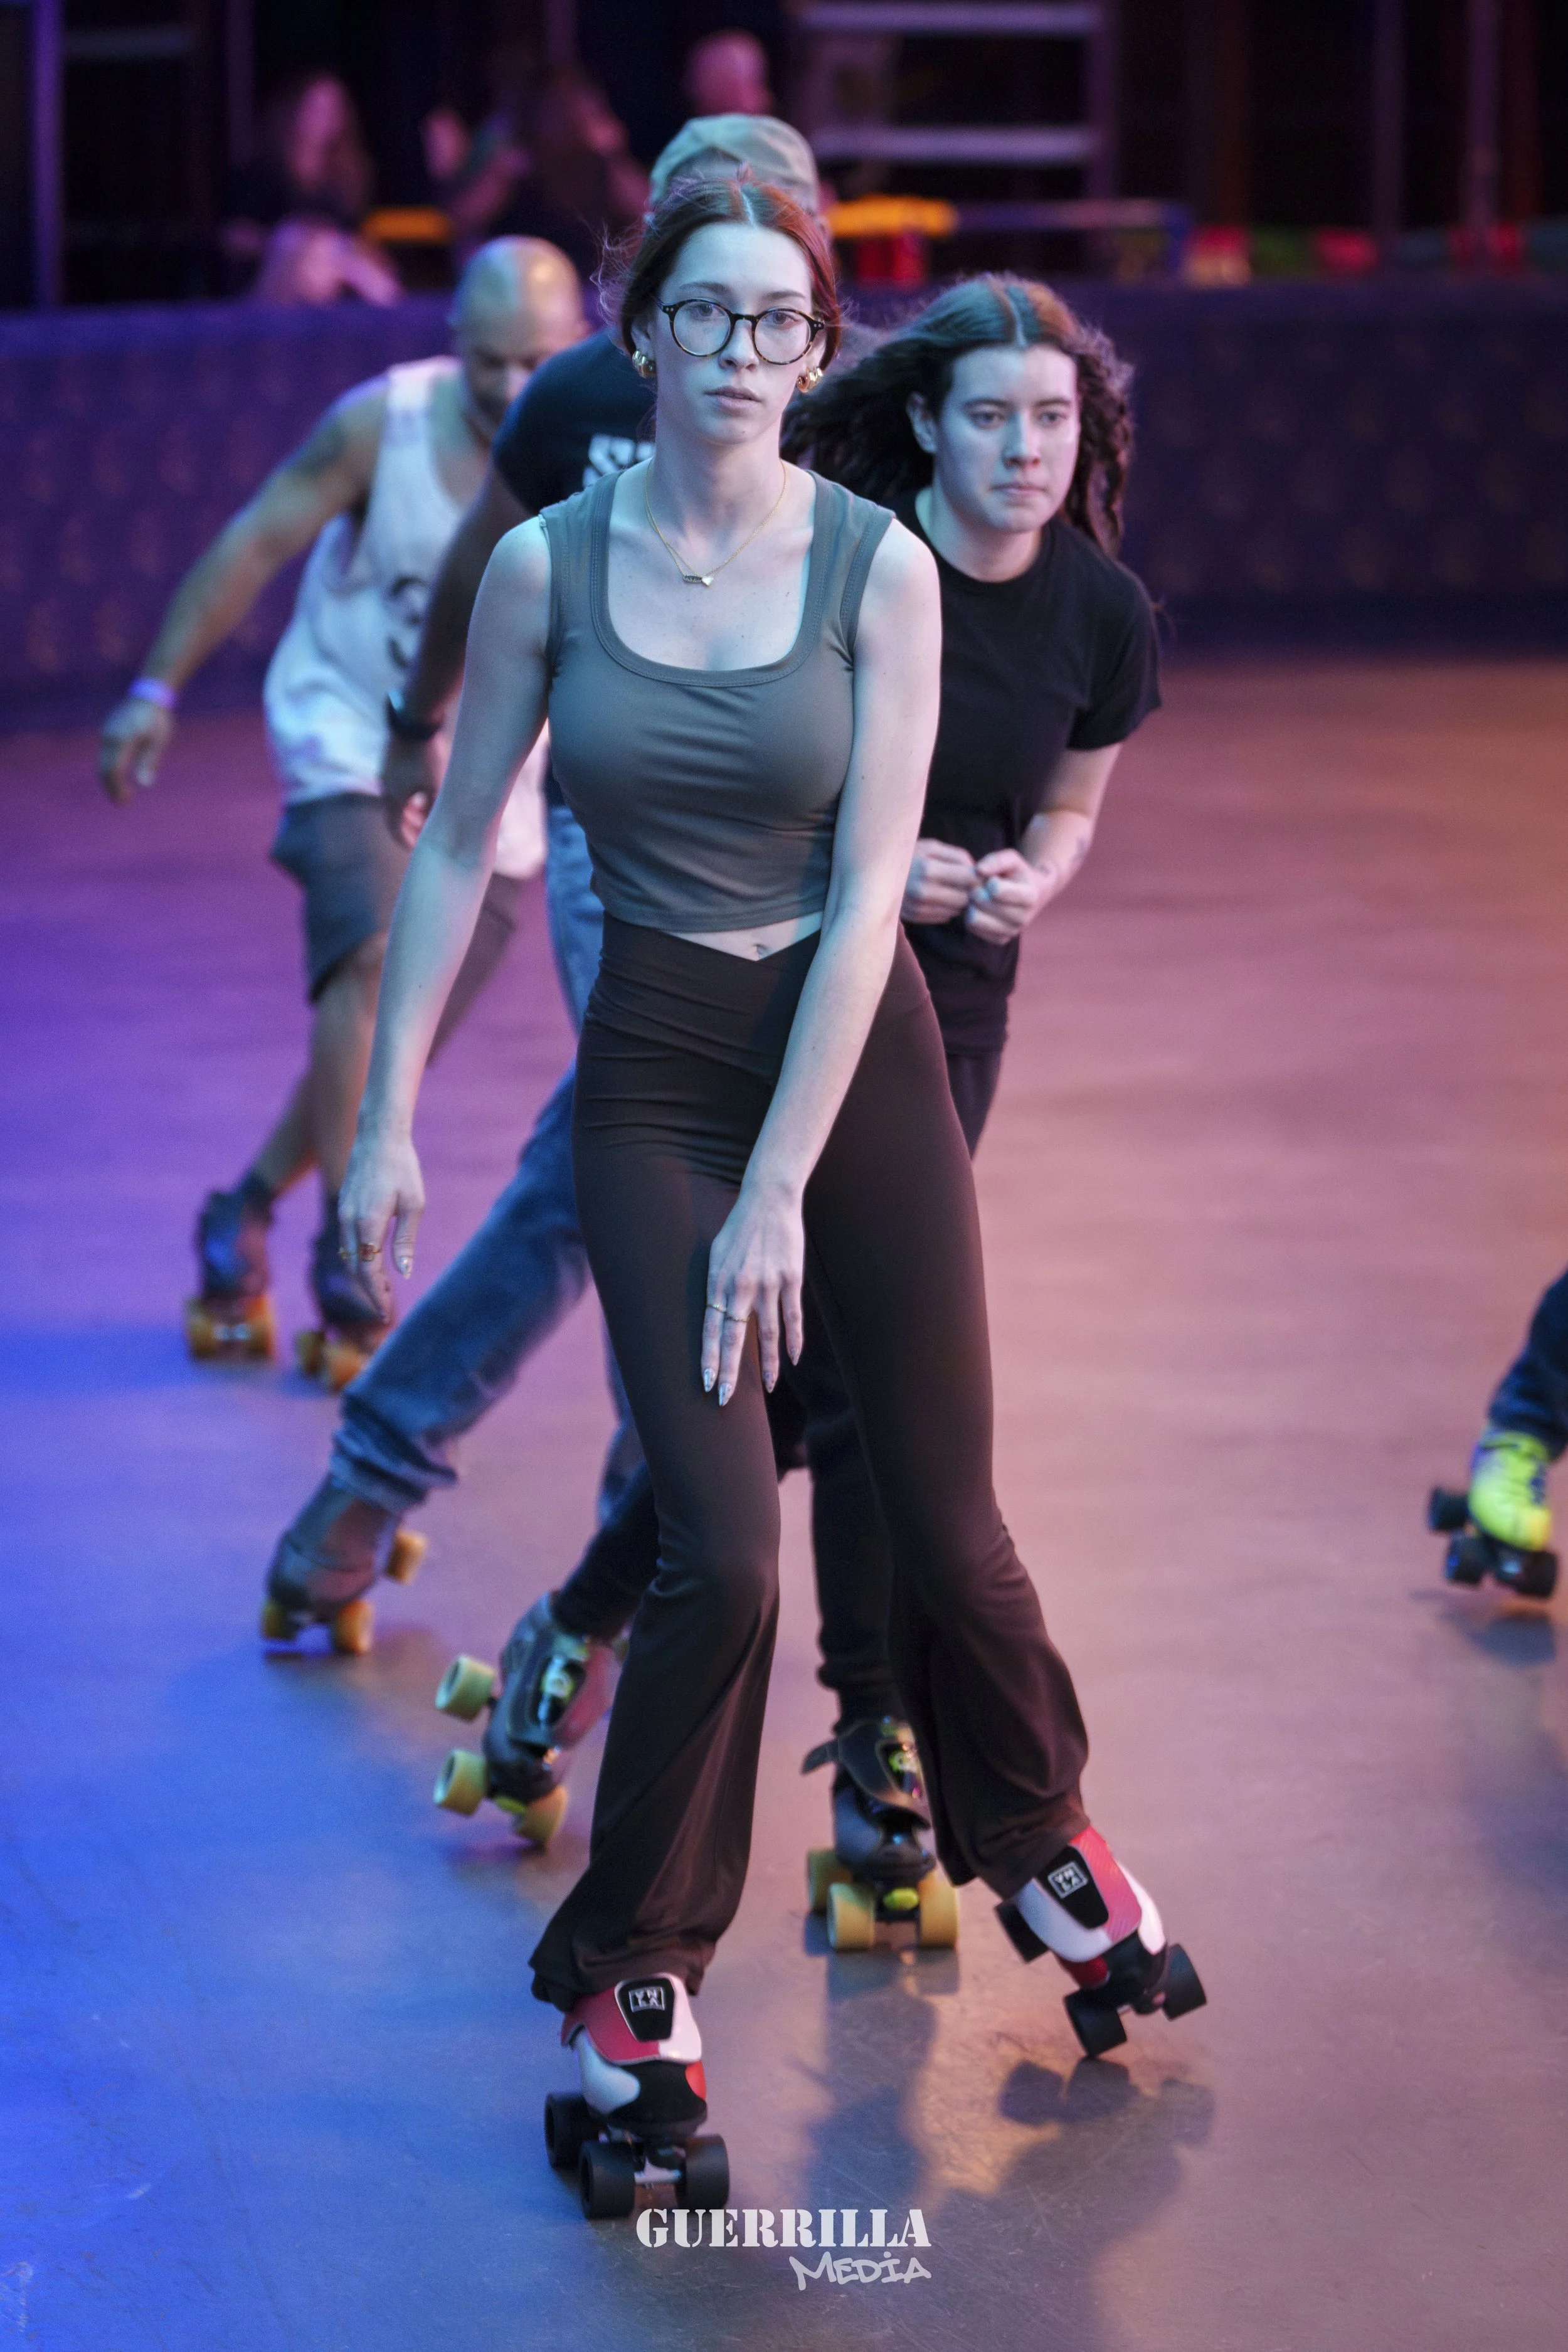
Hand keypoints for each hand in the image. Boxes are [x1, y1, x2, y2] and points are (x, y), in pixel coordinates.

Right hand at [98, 695, 173, 803]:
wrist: (149, 695)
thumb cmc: (157, 718)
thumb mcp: (158, 741)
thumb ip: (149, 761)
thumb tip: (144, 784)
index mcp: (122, 739)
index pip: (113, 769)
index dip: (117, 788)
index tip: (126, 801)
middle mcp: (109, 736)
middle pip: (103, 768)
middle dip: (111, 788)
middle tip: (123, 803)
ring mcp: (106, 733)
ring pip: (102, 762)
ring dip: (109, 780)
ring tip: (123, 795)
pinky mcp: (107, 732)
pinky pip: (104, 755)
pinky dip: (109, 769)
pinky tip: (119, 779)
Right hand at [338, 1125, 424, 1319]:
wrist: (379, 1136)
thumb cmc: (403, 1168)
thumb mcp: (413, 1205)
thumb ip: (405, 1241)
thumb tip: (402, 1273)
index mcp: (367, 1223)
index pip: (368, 1272)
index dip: (376, 1296)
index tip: (385, 1314)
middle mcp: (349, 1221)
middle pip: (354, 1269)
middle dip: (368, 1292)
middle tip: (385, 1308)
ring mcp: (343, 1214)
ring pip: (347, 1257)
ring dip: (362, 1277)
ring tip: (383, 1290)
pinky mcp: (343, 1207)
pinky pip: (347, 1243)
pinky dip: (358, 1259)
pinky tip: (374, 1263)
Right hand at [381, 729, 441, 845]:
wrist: (414, 719)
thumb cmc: (427, 756)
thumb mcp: (436, 787)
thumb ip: (436, 809)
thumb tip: (439, 827)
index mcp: (393, 799)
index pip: (395, 829)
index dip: (406, 842)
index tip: (417, 850)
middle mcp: (386, 788)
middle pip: (396, 816)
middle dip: (410, 828)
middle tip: (425, 835)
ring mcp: (387, 773)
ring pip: (398, 800)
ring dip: (411, 811)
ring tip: (427, 815)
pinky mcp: (393, 760)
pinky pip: (399, 786)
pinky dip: (410, 795)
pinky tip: (425, 792)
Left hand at [700, 1180, 804, 1404]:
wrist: (769, 1198)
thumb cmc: (739, 1227)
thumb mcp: (716, 1254)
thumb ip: (716, 1286)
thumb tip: (715, 1317)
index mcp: (718, 1280)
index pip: (710, 1328)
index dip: (710, 1358)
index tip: (708, 1383)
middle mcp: (741, 1285)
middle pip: (734, 1337)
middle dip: (730, 1371)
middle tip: (727, 1399)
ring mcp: (768, 1282)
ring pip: (767, 1333)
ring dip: (768, 1363)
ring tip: (769, 1387)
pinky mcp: (791, 1278)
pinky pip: (792, 1316)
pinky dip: (793, 1339)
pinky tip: (793, 1358)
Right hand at [902, 837, 978, 925]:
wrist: (875, 871)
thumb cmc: (908, 854)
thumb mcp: (931, 846)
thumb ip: (957, 856)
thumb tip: (979, 871)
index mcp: (928, 869)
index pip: (970, 878)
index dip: (979, 876)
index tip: (979, 872)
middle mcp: (922, 892)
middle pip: (965, 897)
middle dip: (970, 890)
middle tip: (966, 881)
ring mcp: (917, 907)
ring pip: (956, 910)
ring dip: (959, 900)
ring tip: (951, 888)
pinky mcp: (914, 917)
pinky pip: (944, 917)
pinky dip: (947, 908)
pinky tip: (939, 896)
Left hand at [963, 848, 1057, 944]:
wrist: (1030, 894)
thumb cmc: (1018, 874)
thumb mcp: (1012, 859)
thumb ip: (996, 860)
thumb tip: (978, 870)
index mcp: (1029, 896)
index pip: (996, 890)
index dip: (988, 881)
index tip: (992, 879)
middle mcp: (1023, 918)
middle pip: (982, 904)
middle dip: (976, 891)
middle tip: (981, 887)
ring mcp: (1012, 932)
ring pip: (975, 919)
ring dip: (972, 904)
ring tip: (980, 897)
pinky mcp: (1000, 940)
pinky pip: (972, 927)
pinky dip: (972, 915)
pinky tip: (981, 908)